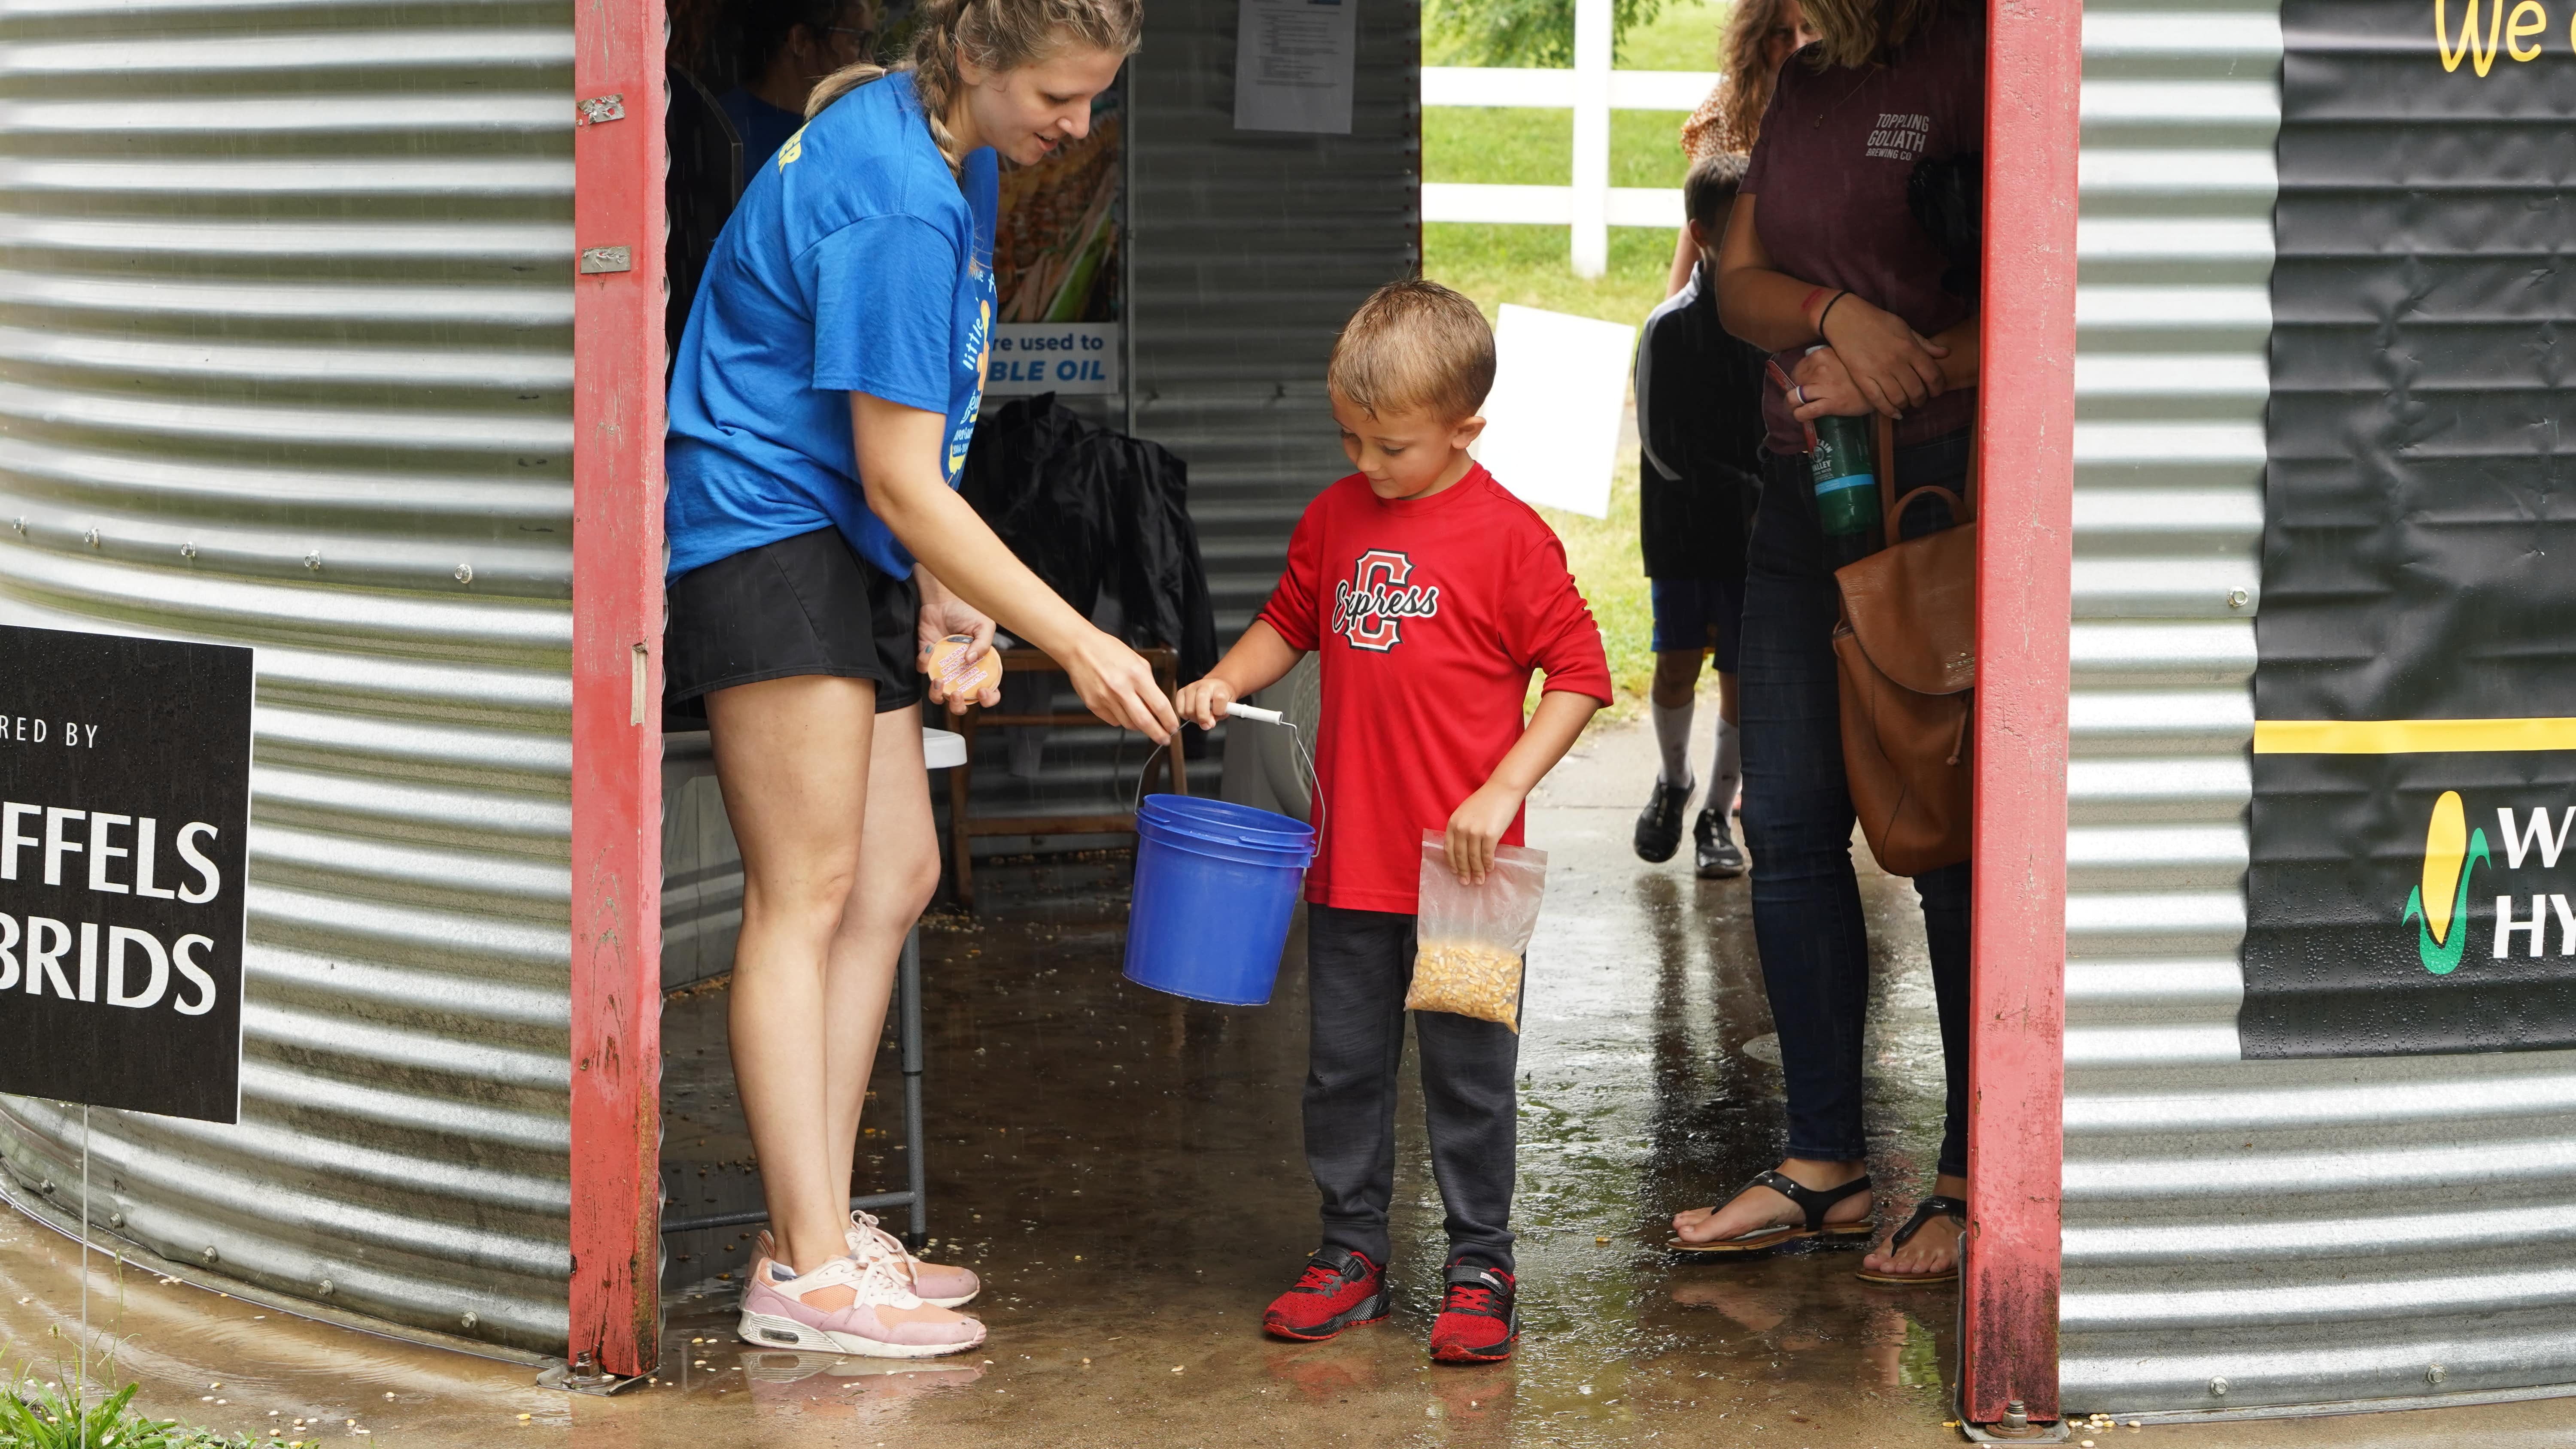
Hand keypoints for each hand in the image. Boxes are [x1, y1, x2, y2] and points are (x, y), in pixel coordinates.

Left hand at [915, 575, 999, 715]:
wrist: (944, 598)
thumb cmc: (968, 611)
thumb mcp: (984, 625)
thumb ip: (983, 643)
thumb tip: (970, 661)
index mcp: (980, 668)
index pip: (988, 692)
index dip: (988, 698)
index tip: (982, 691)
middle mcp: (961, 673)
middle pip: (962, 703)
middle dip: (959, 705)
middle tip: (958, 693)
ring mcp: (943, 669)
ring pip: (939, 696)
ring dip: (938, 696)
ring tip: (940, 682)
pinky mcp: (927, 660)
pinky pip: (923, 670)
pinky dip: (924, 662)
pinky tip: (930, 648)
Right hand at [1060, 629, 1177, 743]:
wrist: (1079, 648)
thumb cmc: (1109, 651)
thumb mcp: (1137, 661)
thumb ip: (1149, 683)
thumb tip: (1156, 706)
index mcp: (1136, 675)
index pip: (1159, 705)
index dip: (1169, 720)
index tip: (1173, 727)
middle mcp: (1121, 689)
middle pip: (1144, 721)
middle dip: (1158, 734)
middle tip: (1164, 739)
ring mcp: (1106, 699)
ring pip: (1128, 724)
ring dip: (1138, 726)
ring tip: (1141, 719)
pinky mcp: (1094, 705)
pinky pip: (1113, 721)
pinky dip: (1121, 719)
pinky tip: (1121, 709)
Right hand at [1174, 675, 1237, 730]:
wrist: (1214, 688)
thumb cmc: (1220, 699)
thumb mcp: (1226, 708)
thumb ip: (1218, 716)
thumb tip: (1208, 724)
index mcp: (1219, 687)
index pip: (1220, 698)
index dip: (1219, 710)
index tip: (1219, 714)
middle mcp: (1204, 685)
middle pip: (1200, 700)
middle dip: (1203, 717)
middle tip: (1206, 724)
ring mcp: (1191, 687)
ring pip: (1189, 708)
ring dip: (1194, 718)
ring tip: (1200, 717)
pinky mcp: (1181, 692)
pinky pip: (1180, 709)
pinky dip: (1185, 716)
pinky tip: (1192, 714)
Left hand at [1443, 782, 1524, 885]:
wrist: (1502, 790)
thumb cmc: (1486, 801)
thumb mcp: (1466, 813)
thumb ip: (1462, 828)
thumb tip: (1464, 851)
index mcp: (1453, 822)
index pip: (1448, 848)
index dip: (1451, 863)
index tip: (1454, 873)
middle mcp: (1461, 828)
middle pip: (1460, 856)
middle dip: (1463, 872)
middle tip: (1466, 882)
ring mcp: (1475, 831)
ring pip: (1473, 858)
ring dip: (1477, 871)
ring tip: (1479, 881)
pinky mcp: (1490, 834)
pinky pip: (1487, 854)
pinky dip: (1488, 864)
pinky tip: (1489, 869)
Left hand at [1787, 347, 1869, 421]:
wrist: (1882, 388)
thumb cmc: (1862, 375)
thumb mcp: (1843, 358)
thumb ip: (1828, 360)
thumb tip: (1814, 370)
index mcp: (1821, 354)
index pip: (1799, 367)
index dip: (1800, 378)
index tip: (1805, 384)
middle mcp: (1819, 368)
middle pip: (1795, 381)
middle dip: (1795, 390)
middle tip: (1800, 398)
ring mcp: (1823, 386)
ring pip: (1793, 397)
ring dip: (1791, 405)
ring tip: (1795, 409)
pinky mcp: (1829, 403)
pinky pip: (1804, 412)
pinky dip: (1799, 415)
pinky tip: (1802, 416)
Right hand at [1816, 293, 1947, 418]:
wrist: (1846, 319)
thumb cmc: (1878, 322)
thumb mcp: (1905, 328)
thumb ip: (1925, 344)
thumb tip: (1945, 353)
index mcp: (1910, 348)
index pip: (1933, 375)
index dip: (1938, 387)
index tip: (1936, 391)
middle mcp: (1897, 362)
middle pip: (1917, 391)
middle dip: (1922, 399)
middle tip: (1920, 399)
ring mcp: (1878, 372)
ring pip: (1899, 399)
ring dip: (1906, 405)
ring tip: (1906, 403)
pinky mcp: (1862, 378)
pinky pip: (1878, 401)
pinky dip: (1889, 411)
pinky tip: (1895, 412)